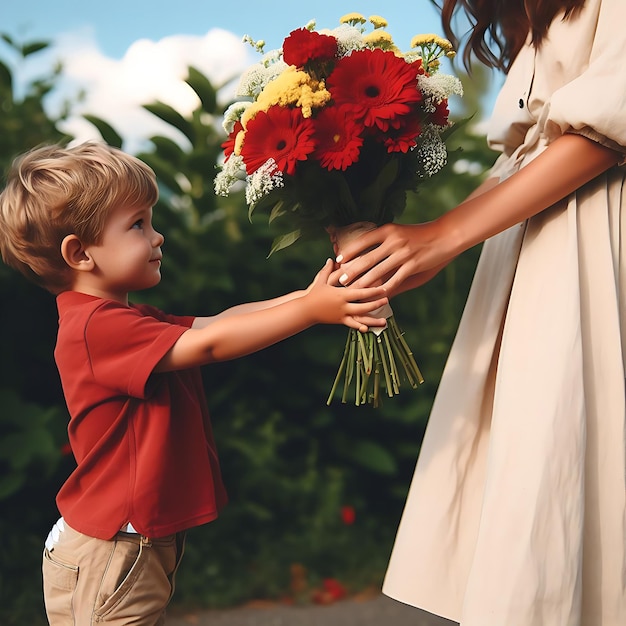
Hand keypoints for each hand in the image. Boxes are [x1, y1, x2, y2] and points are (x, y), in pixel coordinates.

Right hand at [304, 259, 387, 331]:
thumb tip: (331, 259)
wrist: (305, 310)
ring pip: (360, 319)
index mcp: (341, 295)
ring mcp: (342, 315)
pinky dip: (361, 327)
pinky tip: (369, 329)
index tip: (383, 289)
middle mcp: (343, 306)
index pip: (360, 292)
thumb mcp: (320, 280)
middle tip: (387, 300)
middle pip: (363, 306)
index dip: (373, 291)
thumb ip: (327, 270)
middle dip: (376, 304)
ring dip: (373, 320)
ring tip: (384, 322)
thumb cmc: (313, 294)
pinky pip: (352, 325)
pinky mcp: (339, 322)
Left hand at [334, 222, 454, 294]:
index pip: (363, 241)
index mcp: (388, 230)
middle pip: (367, 258)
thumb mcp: (400, 232)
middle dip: (352, 271)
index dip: (349, 252)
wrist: (445, 235)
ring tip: (354, 290)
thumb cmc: (420, 235)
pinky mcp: (413, 264)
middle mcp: (393, 240)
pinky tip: (377, 295)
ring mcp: (403, 253)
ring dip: (364, 282)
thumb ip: (384, 241)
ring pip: (379, 271)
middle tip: (340, 280)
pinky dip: (385, 288)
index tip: (338, 261)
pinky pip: (395, 279)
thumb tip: (367, 249)